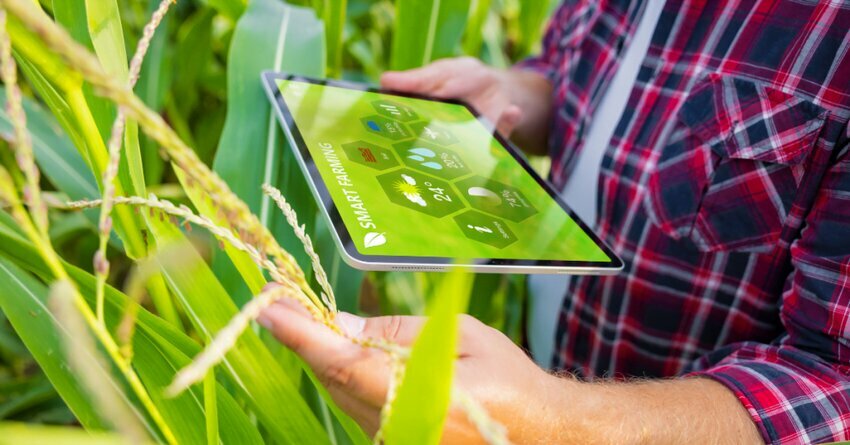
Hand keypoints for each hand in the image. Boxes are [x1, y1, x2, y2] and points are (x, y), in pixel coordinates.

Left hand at [256, 292, 558, 442]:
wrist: (538, 433)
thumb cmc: (507, 380)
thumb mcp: (457, 337)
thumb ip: (396, 333)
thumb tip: (340, 323)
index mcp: (422, 396)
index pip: (343, 364)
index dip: (301, 333)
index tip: (270, 304)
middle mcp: (399, 427)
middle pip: (334, 379)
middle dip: (307, 338)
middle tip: (283, 300)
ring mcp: (395, 442)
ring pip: (341, 394)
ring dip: (325, 356)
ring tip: (312, 319)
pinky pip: (358, 408)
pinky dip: (347, 377)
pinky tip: (350, 353)